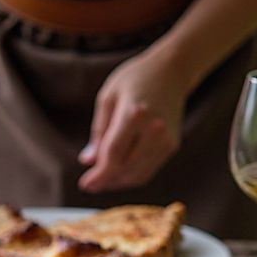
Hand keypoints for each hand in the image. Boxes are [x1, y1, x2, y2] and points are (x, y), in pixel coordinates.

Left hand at [78, 48, 185, 193]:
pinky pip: (149, 170)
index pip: (113, 154)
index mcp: (135, 114)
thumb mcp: (108, 98)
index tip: (84, 184)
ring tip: (102, 181)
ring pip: (138, 174)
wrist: (171, 72)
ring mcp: (166, 140)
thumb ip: (98, 132)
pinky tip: (118, 174)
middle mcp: (154, 130)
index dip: (98, 174)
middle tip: (90, 184)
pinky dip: (132, 176)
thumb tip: (88, 161)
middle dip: (106, 181)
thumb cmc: (135, 79)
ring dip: (118, 182)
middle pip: (125, 168)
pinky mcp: (172, 145)